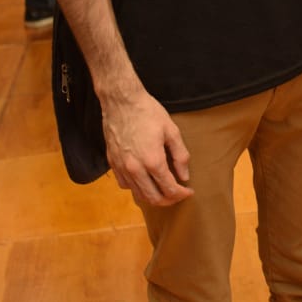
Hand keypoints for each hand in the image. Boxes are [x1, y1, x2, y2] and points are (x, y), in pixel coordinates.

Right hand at [101, 90, 193, 206]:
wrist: (121, 102)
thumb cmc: (148, 112)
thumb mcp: (171, 131)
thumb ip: (180, 156)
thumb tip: (184, 176)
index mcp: (153, 161)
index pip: (169, 189)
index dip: (182, 194)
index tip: (189, 191)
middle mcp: (135, 169)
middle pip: (153, 197)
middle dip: (169, 200)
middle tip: (179, 194)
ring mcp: (122, 168)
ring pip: (138, 194)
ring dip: (153, 197)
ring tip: (164, 191)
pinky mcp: (112, 163)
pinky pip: (125, 185)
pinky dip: (137, 188)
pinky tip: (145, 181)